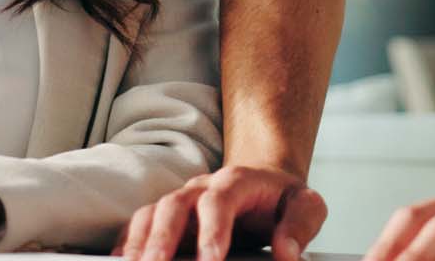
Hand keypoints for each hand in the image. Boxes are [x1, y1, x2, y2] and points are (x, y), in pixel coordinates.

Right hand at [118, 165, 327, 260]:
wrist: (265, 184)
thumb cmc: (282, 200)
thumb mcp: (306, 205)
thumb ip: (301, 225)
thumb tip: (287, 253)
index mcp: (237, 181)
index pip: (219, 200)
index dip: (212, 230)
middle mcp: (202, 187)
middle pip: (174, 204)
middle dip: (163, 238)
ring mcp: (180, 201)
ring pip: (151, 213)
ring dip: (139, 243)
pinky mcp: (166, 218)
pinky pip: (138, 225)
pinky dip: (127, 243)